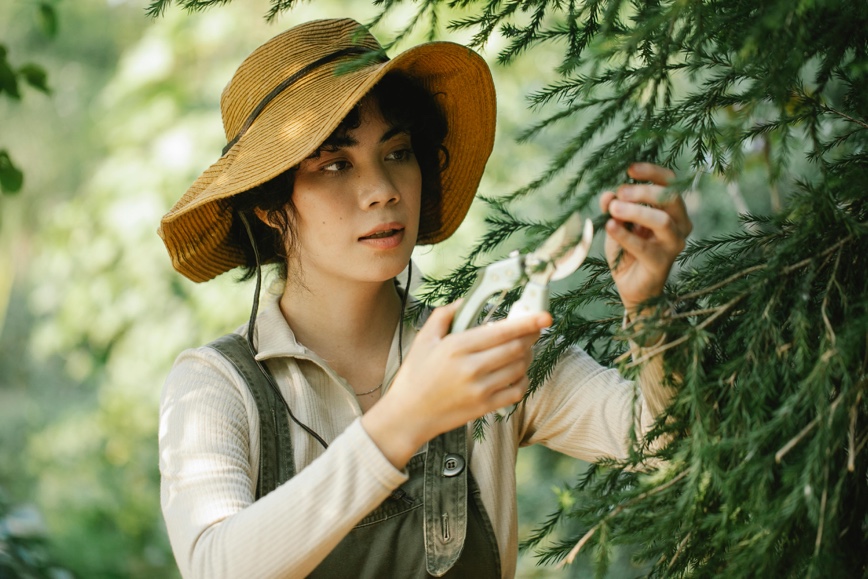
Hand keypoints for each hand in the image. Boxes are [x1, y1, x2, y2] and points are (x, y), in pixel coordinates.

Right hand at [361, 302, 551, 468]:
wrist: (409, 415)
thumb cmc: (415, 375)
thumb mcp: (423, 339)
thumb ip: (444, 315)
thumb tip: (465, 300)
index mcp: (457, 347)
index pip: (502, 331)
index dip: (527, 322)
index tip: (544, 316)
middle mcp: (471, 368)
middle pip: (516, 348)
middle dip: (531, 336)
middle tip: (534, 329)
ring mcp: (480, 389)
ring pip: (519, 368)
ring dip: (527, 356)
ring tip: (522, 349)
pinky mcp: (485, 407)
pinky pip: (517, 391)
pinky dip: (523, 380)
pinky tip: (517, 373)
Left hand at [599, 163, 691, 314]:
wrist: (632, 287)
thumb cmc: (627, 250)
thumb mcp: (617, 223)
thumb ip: (613, 207)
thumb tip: (608, 194)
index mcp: (672, 210)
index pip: (670, 183)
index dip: (651, 172)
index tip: (629, 168)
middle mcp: (680, 224)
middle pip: (670, 198)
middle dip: (643, 191)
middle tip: (619, 193)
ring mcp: (674, 244)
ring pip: (662, 220)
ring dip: (636, 211)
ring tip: (613, 209)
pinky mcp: (662, 263)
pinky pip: (643, 246)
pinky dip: (624, 234)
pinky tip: (610, 226)